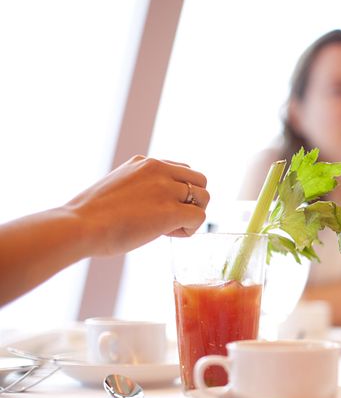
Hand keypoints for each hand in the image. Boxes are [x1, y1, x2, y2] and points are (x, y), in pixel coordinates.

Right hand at [64, 155, 209, 255]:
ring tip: (168, 228)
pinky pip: (200, 217)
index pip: (182, 170)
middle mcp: (158, 169)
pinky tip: (169, 234)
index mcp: (145, 162)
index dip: (179, 192)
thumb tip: (152, 206)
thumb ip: (140, 188)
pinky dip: (190, 229)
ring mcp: (165, 188)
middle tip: (170, 219)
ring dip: (192, 215)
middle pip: (200, 180)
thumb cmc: (90, 216)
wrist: (79, 226)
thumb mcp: (118, 187)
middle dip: (192, 202)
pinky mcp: (170, 210)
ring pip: (205, 197)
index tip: (160, 208)